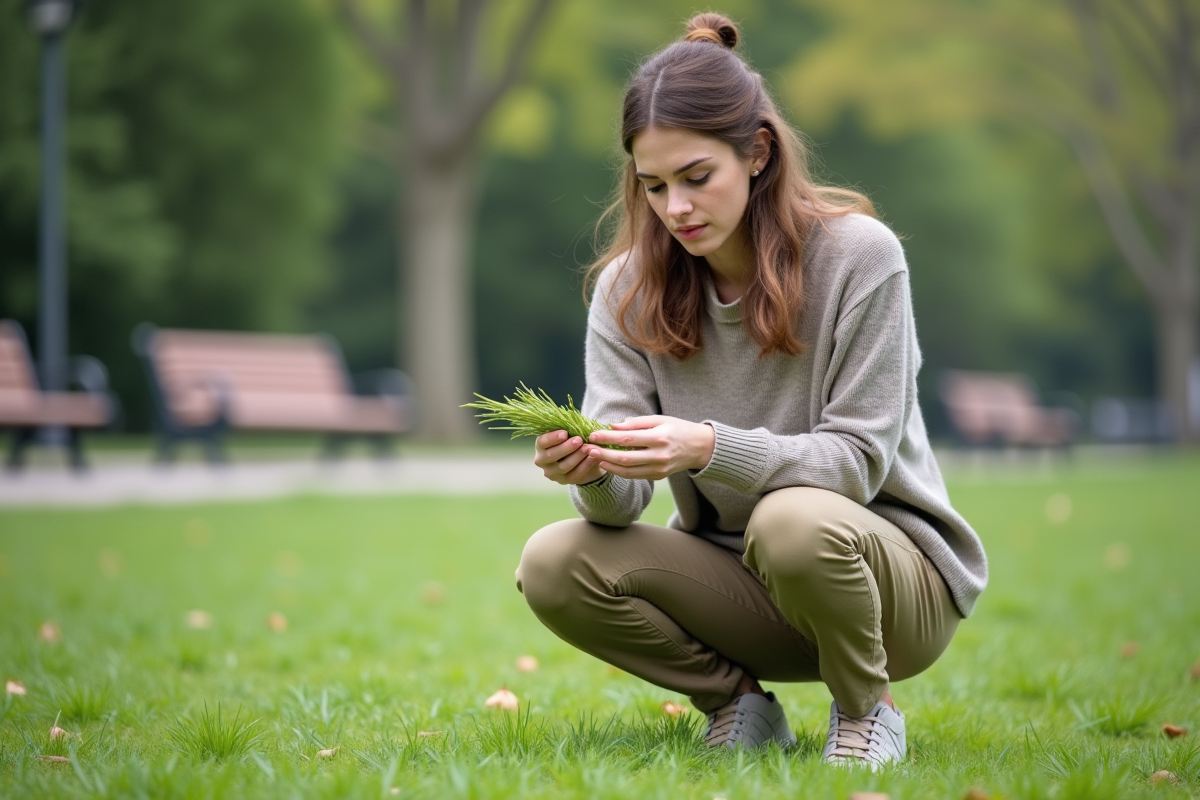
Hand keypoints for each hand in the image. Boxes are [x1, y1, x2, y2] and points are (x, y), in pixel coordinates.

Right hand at [533, 429, 604, 485]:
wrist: (582, 457)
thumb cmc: (572, 439)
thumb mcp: (569, 432)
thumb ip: (569, 428)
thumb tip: (575, 422)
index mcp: (540, 446)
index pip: (542, 442)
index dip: (552, 438)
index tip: (565, 433)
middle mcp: (542, 461)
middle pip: (551, 455)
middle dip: (566, 448)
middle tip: (579, 440)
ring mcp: (552, 473)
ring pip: (563, 466)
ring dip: (577, 456)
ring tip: (588, 448)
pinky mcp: (564, 481)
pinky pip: (574, 475)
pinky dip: (584, 466)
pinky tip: (593, 458)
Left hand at [584, 415, 714, 480]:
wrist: (701, 447)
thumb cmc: (678, 428)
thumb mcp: (660, 419)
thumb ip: (636, 423)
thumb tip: (613, 425)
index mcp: (659, 437)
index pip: (628, 438)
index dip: (608, 437)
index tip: (593, 434)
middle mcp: (659, 455)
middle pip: (625, 458)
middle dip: (603, 454)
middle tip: (588, 449)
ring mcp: (659, 468)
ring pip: (628, 471)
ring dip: (608, 465)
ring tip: (594, 458)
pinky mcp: (658, 476)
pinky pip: (635, 476)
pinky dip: (619, 471)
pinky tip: (608, 464)